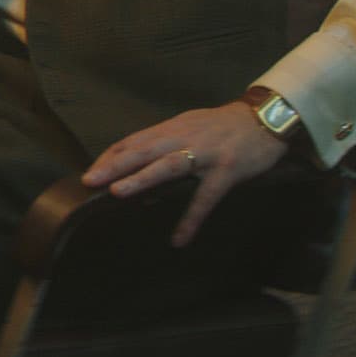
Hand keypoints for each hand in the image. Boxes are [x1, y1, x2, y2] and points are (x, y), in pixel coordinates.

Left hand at [79, 102, 287, 246]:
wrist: (265, 117)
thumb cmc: (222, 125)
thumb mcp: (190, 125)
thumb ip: (166, 140)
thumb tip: (139, 158)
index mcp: (173, 128)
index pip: (134, 140)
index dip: (111, 156)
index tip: (91, 171)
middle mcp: (184, 138)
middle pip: (142, 150)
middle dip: (114, 165)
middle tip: (90, 180)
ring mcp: (205, 154)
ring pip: (167, 166)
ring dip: (141, 179)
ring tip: (118, 193)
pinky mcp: (227, 170)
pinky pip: (206, 197)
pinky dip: (191, 218)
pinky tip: (179, 239)